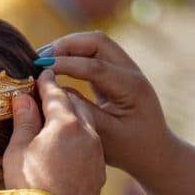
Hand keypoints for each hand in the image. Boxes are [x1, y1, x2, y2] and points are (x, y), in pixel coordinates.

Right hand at [3, 71, 104, 194]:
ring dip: (72, 116)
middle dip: (61, 95)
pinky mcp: (99, 171)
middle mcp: (87, 133)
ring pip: (86, 123)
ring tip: (56, 118)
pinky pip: (90, 144)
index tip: (40, 72)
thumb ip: (23, 121)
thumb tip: (23, 98)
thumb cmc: (30, 188)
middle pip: (75, 103)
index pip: (56, 92)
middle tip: (45, 93)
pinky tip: (66, 145)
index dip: (46, 81)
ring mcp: (96, 153)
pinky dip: (79, 137)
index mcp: (65, 124)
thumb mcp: (18, 152)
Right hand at [43, 31, 175, 179]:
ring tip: (44, 60)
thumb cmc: (130, 150)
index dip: (66, 64)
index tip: (40, 68)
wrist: (155, 153)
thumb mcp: (104, 135)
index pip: (95, 66)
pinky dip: (74, 56)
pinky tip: (55, 66)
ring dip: (68, 47)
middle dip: (66, 46)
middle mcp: (132, 72)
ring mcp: (126, 69)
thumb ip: (81, 110)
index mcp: (132, 88)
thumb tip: (55, 90)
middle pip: (97, 42)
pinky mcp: (117, 74)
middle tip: (39, 59)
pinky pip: (94, 54)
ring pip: (95, 43)